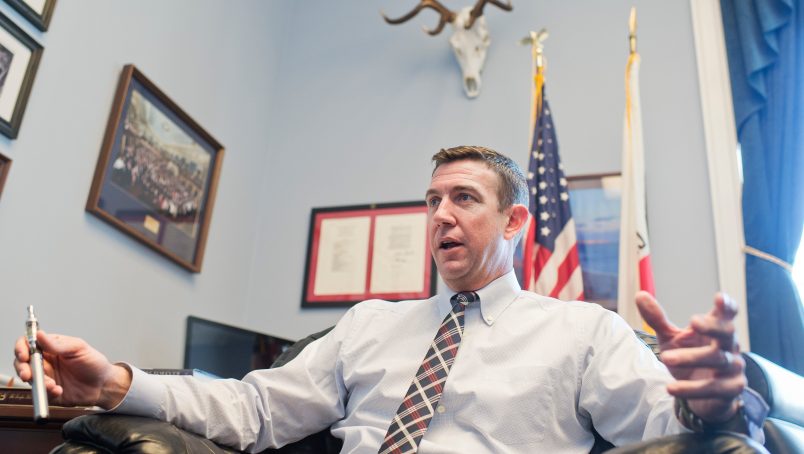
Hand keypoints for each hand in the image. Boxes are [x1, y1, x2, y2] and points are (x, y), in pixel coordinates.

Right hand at [13, 332, 131, 408]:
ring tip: (52, 384)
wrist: (103, 385)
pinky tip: (59, 390)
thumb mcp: (79, 349)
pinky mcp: (49, 390)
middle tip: (28, 374)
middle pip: (22, 362)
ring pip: (29, 378)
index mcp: (51, 347)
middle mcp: (46, 361)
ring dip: (38, 382)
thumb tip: (40, 335)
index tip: (24, 355)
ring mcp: (46, 376)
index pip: (29, 343)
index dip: (22, 348)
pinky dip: (47, 392)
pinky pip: (40, 392)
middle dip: (23, 368)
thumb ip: (57, 344)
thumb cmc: (94, 363)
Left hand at [636, 291, 745, 422]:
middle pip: (727, 332)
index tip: (719, 297)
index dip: (727, 306)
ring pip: (718, 359)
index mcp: (716, 329)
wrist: (702, 395)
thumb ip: (657, 319)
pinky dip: (691, 388)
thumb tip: (639, 295)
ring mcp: (733, 367)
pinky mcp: (730, 389)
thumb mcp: (670, 338)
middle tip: (694, 321)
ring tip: (666, 358)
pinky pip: (713, 388)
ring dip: (691, 358)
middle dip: (713, 326)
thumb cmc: (688, 358)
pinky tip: (671, 388)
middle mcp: (729, 346)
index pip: (727, 314)